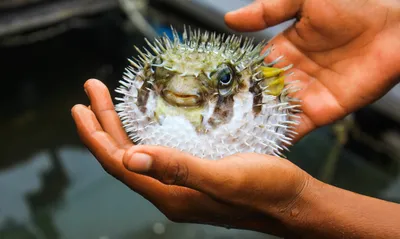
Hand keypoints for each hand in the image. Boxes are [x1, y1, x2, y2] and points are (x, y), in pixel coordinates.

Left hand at [71, 79, 311, 236]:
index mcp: (171, 194)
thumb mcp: (224, 177)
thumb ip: (178, 169)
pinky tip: (144, 124)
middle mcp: (171, 192)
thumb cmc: (265, 190)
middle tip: (89, 96)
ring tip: (107, 106)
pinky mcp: (195, 177)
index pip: (120, 166)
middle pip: (125, 159)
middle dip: (103, 127)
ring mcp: (182, 186)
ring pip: (140, 157)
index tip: (80, 108)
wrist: (292, 202)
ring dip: (120, 130)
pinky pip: (158, 156)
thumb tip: (130, 159)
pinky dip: (143, 136)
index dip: (96, 138)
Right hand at [225, 0, 399, 140]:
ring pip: (273, 115)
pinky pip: (296, 128)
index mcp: (282, 50)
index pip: (251, 70)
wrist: (396, 26)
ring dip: (254, 127)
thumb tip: (230, 20)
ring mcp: (305, 95)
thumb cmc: (354, 3)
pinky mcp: (323, 112)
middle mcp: (291, 75)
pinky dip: (279, 138)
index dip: (232, 81)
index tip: (209, 93)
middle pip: (258, 97)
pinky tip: (259, 147)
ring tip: (228, 142)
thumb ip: (267, 10)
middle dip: (238, 110)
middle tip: (212, 125)